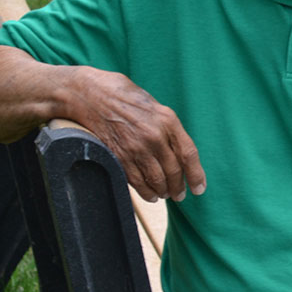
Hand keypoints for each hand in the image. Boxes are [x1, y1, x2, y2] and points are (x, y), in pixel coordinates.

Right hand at [73, 67, 206, 202]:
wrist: (92, 95)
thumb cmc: (125, 98)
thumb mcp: (155, 106)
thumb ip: (168, 127)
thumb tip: (179, 152)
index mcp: (168, 120)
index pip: (188, 153)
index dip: (196, 175)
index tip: (199, 188)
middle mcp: (155, 135)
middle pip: (174, 171)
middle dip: (178, 187)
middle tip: (180, 194)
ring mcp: (136, 148)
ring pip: (157, 180)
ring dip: (163, 191)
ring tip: (165, 194)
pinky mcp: (120, 157)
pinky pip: (138, 182)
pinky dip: (147, 192)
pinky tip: (151, 195)